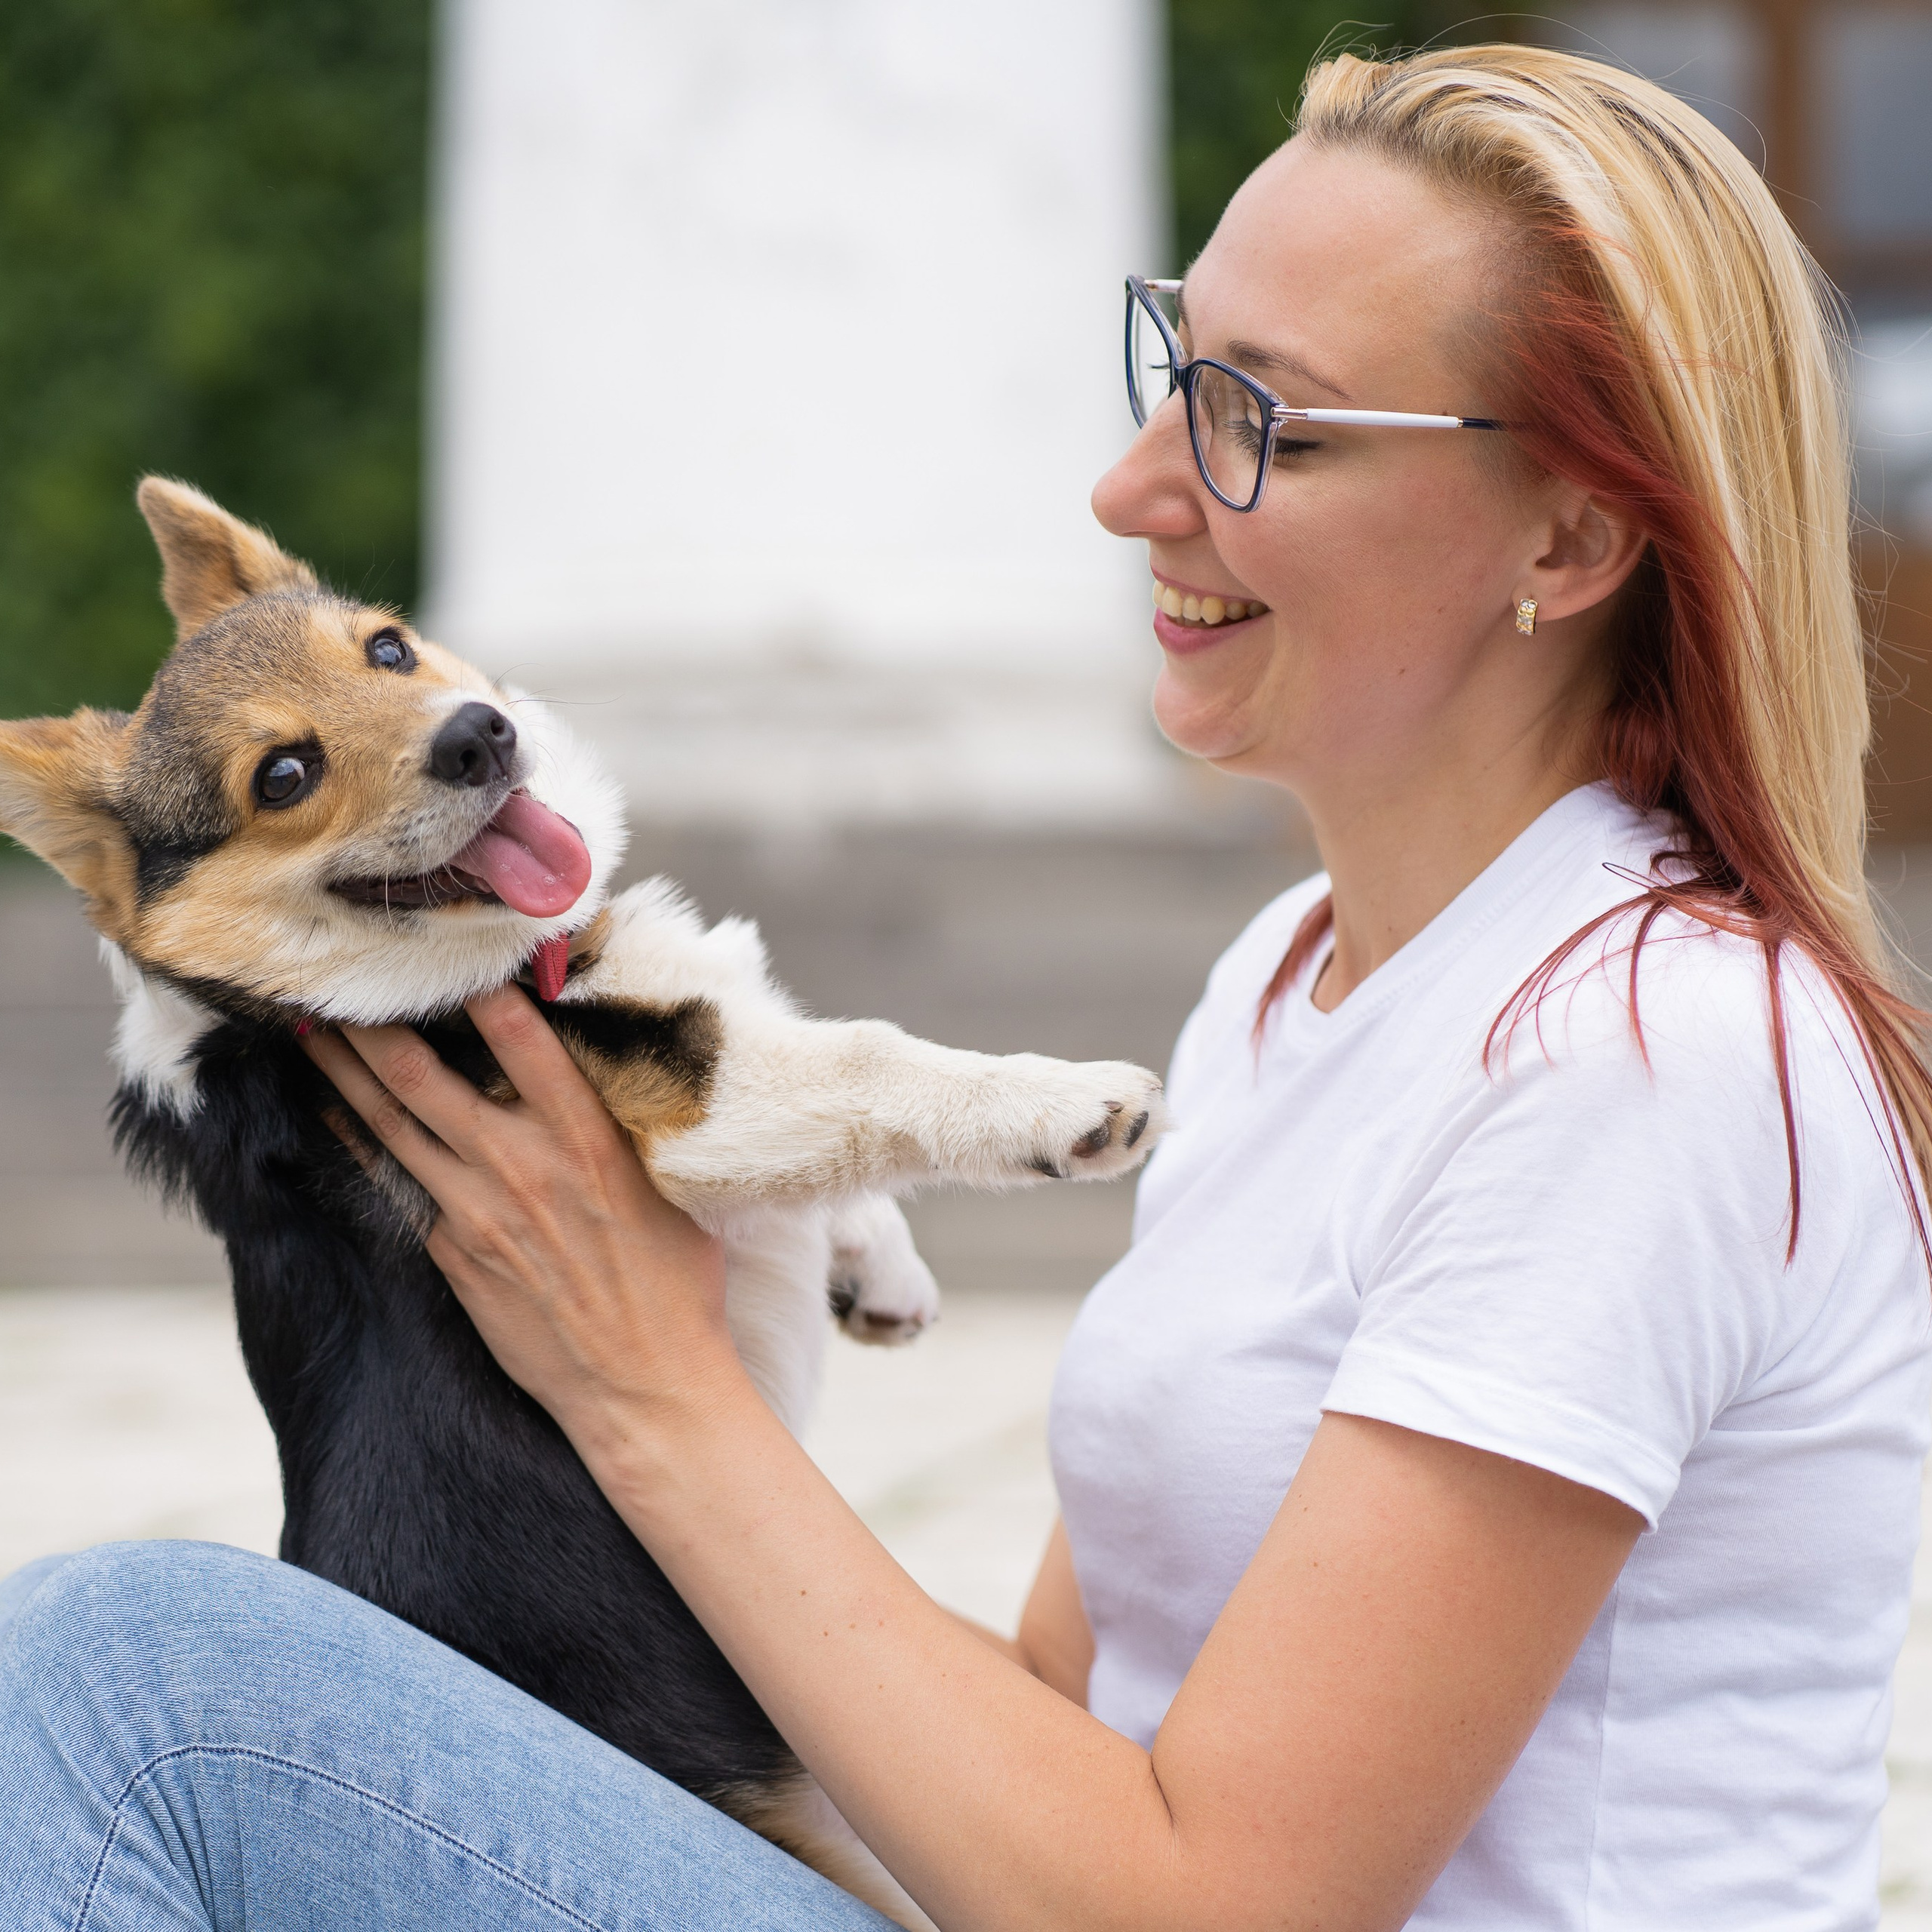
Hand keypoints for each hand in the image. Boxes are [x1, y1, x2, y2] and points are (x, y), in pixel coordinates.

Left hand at [301, 985, 738, 1455]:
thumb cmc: (675, 1283)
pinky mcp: (451, 1253)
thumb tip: (597, 1068)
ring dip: (343, 1073)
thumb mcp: (667, 1184)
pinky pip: (393, 1183)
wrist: (642, 1385)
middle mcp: (521, 1165)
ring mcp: (476, 1211)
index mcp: (586, 1138)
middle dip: (371, 1022)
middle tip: (333, 979)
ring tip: (308, 1030)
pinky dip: (360, 1142)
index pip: (519, 1035)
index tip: (452, 948)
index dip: (476, 983)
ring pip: (390, 1125)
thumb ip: (621, 1122)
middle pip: (422, 1076)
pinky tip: (336, 1115)